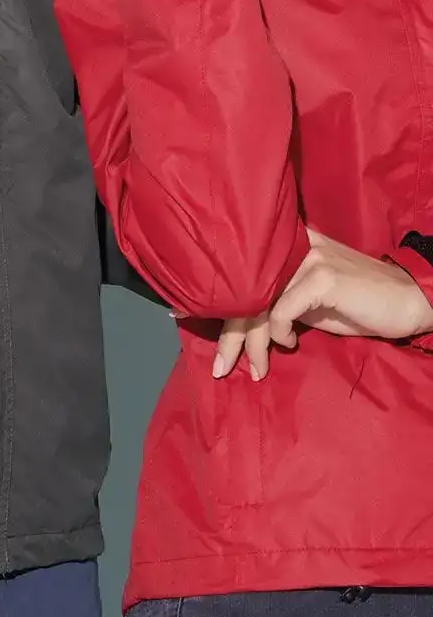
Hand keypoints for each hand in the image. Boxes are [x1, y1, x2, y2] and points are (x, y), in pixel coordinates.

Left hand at [213, 229, 432, 377]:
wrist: (410, 301)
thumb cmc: (361, 304)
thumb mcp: (312, 302)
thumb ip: (282, 302)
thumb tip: (247, 327)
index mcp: (287, 248)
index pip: (245, 277)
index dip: (224, 308)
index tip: (206, 334)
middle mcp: (293, 247)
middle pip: (246, 289)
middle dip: (230, 333)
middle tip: (221, 367)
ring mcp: (308, 260)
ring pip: (260, 302)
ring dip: (252, 343)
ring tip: (255, 369)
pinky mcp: (322, 278)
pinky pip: (282, 310)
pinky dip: (279, 331)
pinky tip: (289, 343)